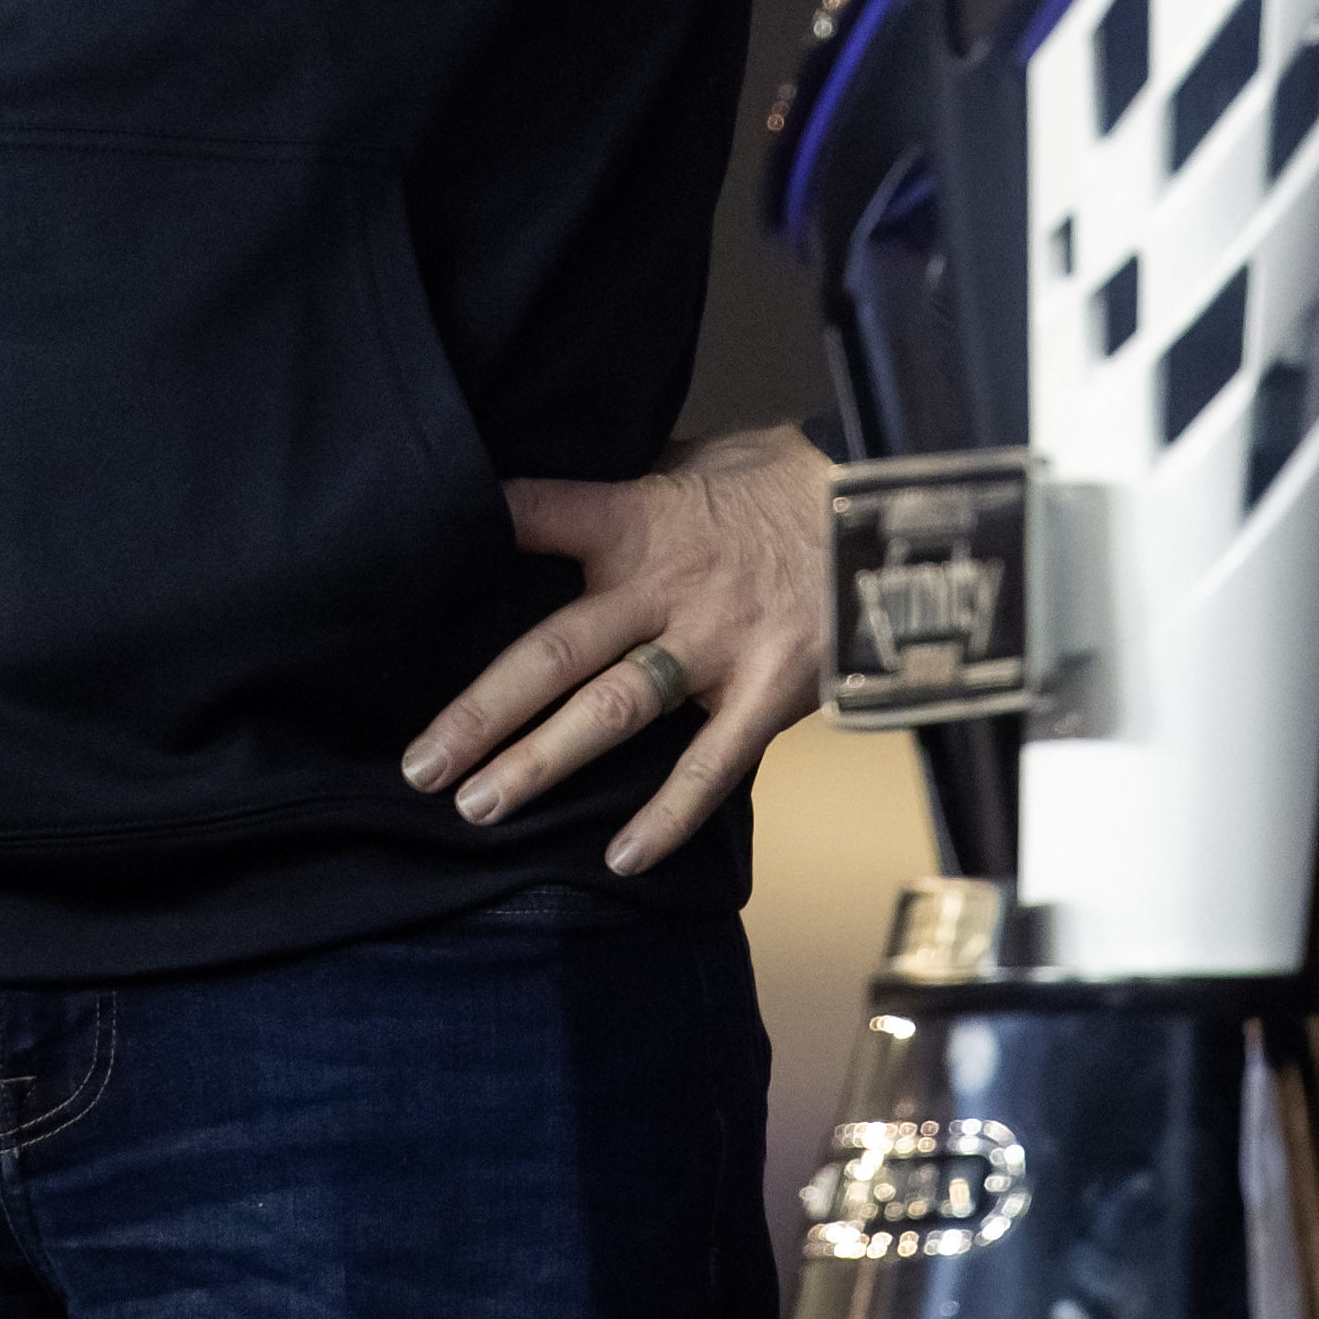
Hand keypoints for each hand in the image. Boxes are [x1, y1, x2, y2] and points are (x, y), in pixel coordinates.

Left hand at [398, 422, 830, 874]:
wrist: (900, 512)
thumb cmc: (793, 482)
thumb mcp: (705, 461)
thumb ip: (637, 492)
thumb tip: (572, 495)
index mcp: (642, 518)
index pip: (542, 513)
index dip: (483, 525)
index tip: (417, 554)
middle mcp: (667, 587)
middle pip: (554, 650)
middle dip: (481, 710)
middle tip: (420, 764)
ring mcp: (717, 646)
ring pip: (612, 710)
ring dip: (542, 761)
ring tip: (478, 806)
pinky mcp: (770, 692)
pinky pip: (711, 765)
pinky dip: (667, 816)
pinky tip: (619, 857)